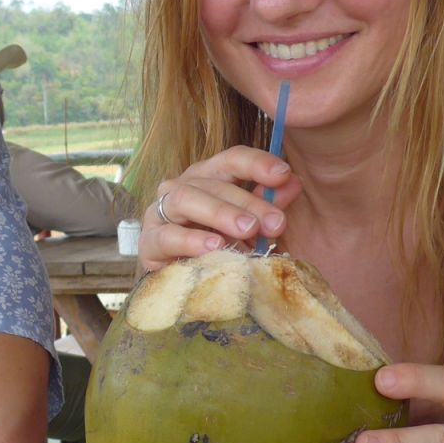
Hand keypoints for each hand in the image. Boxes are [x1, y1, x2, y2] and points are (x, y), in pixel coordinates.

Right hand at [140, 146, 303, 270]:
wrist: (181, 283)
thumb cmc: (220, 248)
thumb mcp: (250, 227)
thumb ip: (268, 206)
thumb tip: (293, 182)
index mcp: (208, 177)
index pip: (231, 159)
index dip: (257, 163)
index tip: (284, 175)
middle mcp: (182, 187)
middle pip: (214, 183)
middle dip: (248, 202)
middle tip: (275, 223)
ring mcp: (161, 212)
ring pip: (186, 198)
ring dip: (219, 213)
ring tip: (247, 230)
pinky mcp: (149, 242)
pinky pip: (167, 236)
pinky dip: (192, 240)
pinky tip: (214, 247)